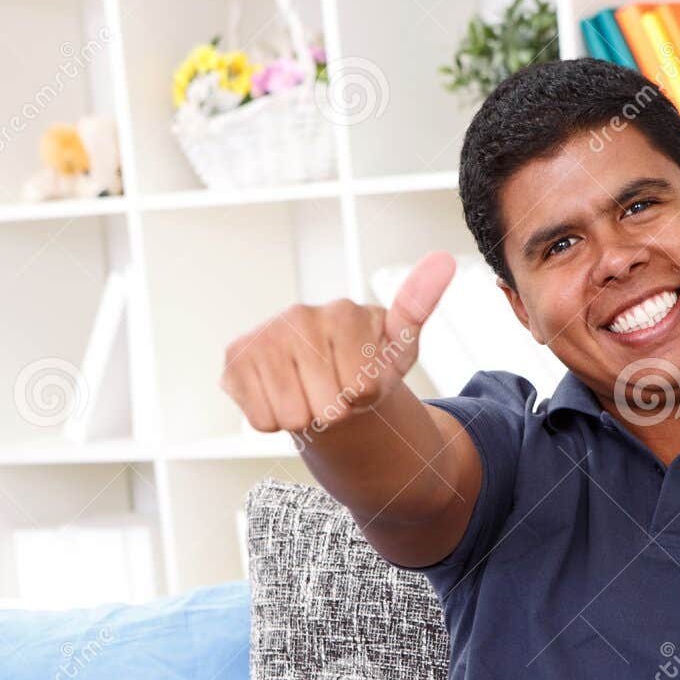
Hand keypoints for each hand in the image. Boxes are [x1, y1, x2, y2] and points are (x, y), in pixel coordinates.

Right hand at [220, 249, 455, 434]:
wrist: (320, 372)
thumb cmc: (364, 361)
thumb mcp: (398, 344)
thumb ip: (417, 307)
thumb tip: (444, 260)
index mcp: (344, 312)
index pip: (361, 390)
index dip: (364, 397)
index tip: (361, 379)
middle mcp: (299, 316)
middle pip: (327, 406)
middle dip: (335, 409)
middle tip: (333, 389)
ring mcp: (263, 336)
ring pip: (292, 417)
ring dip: (305, 416)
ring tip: (310, 391)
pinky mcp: (235, 360)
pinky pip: (262, 420)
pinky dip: (274, 419)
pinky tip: (282, 393)